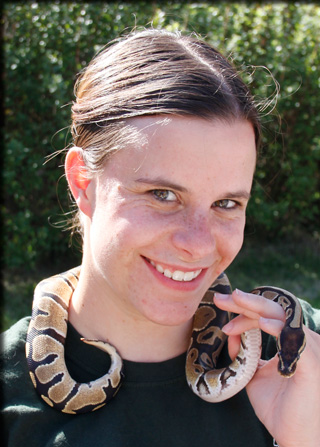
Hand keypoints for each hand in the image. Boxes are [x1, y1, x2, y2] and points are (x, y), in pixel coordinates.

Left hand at [214, 289, 319, 446]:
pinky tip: (262, 323)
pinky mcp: (311, 365)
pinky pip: (297, 340)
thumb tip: (231, 332)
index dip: (242, 309)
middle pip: (273, 310)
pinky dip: (279, 328)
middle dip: (245, 301)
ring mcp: (308, 350)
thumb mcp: (252, 373)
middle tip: (223, 296)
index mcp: (289, 340)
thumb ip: (243, 352)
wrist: (293, 436)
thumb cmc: (277, 406)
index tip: (221, 307)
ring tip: (236, 302)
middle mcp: (301, 340)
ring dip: (256, 309)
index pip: (265, 315)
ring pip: (282, 318)